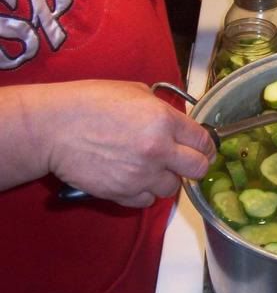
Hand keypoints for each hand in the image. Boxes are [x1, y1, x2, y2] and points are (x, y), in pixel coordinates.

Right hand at [41, 80, 214, 206]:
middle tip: (184, 161)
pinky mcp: (122, 193)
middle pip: (198, 169)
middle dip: (194, 165)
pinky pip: (147, 201)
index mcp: (164, 121)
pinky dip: (143, 192)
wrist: (53, 128)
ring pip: (173, 188)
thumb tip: (176, 122)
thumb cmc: (90, 102)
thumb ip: (161, 109)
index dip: (206, 145)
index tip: (203, 148)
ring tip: (150, 168)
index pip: (204, 141)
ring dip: (166, 179)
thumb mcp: (134, 91)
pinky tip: (133, 178)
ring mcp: (141, 175)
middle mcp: (159, 150)